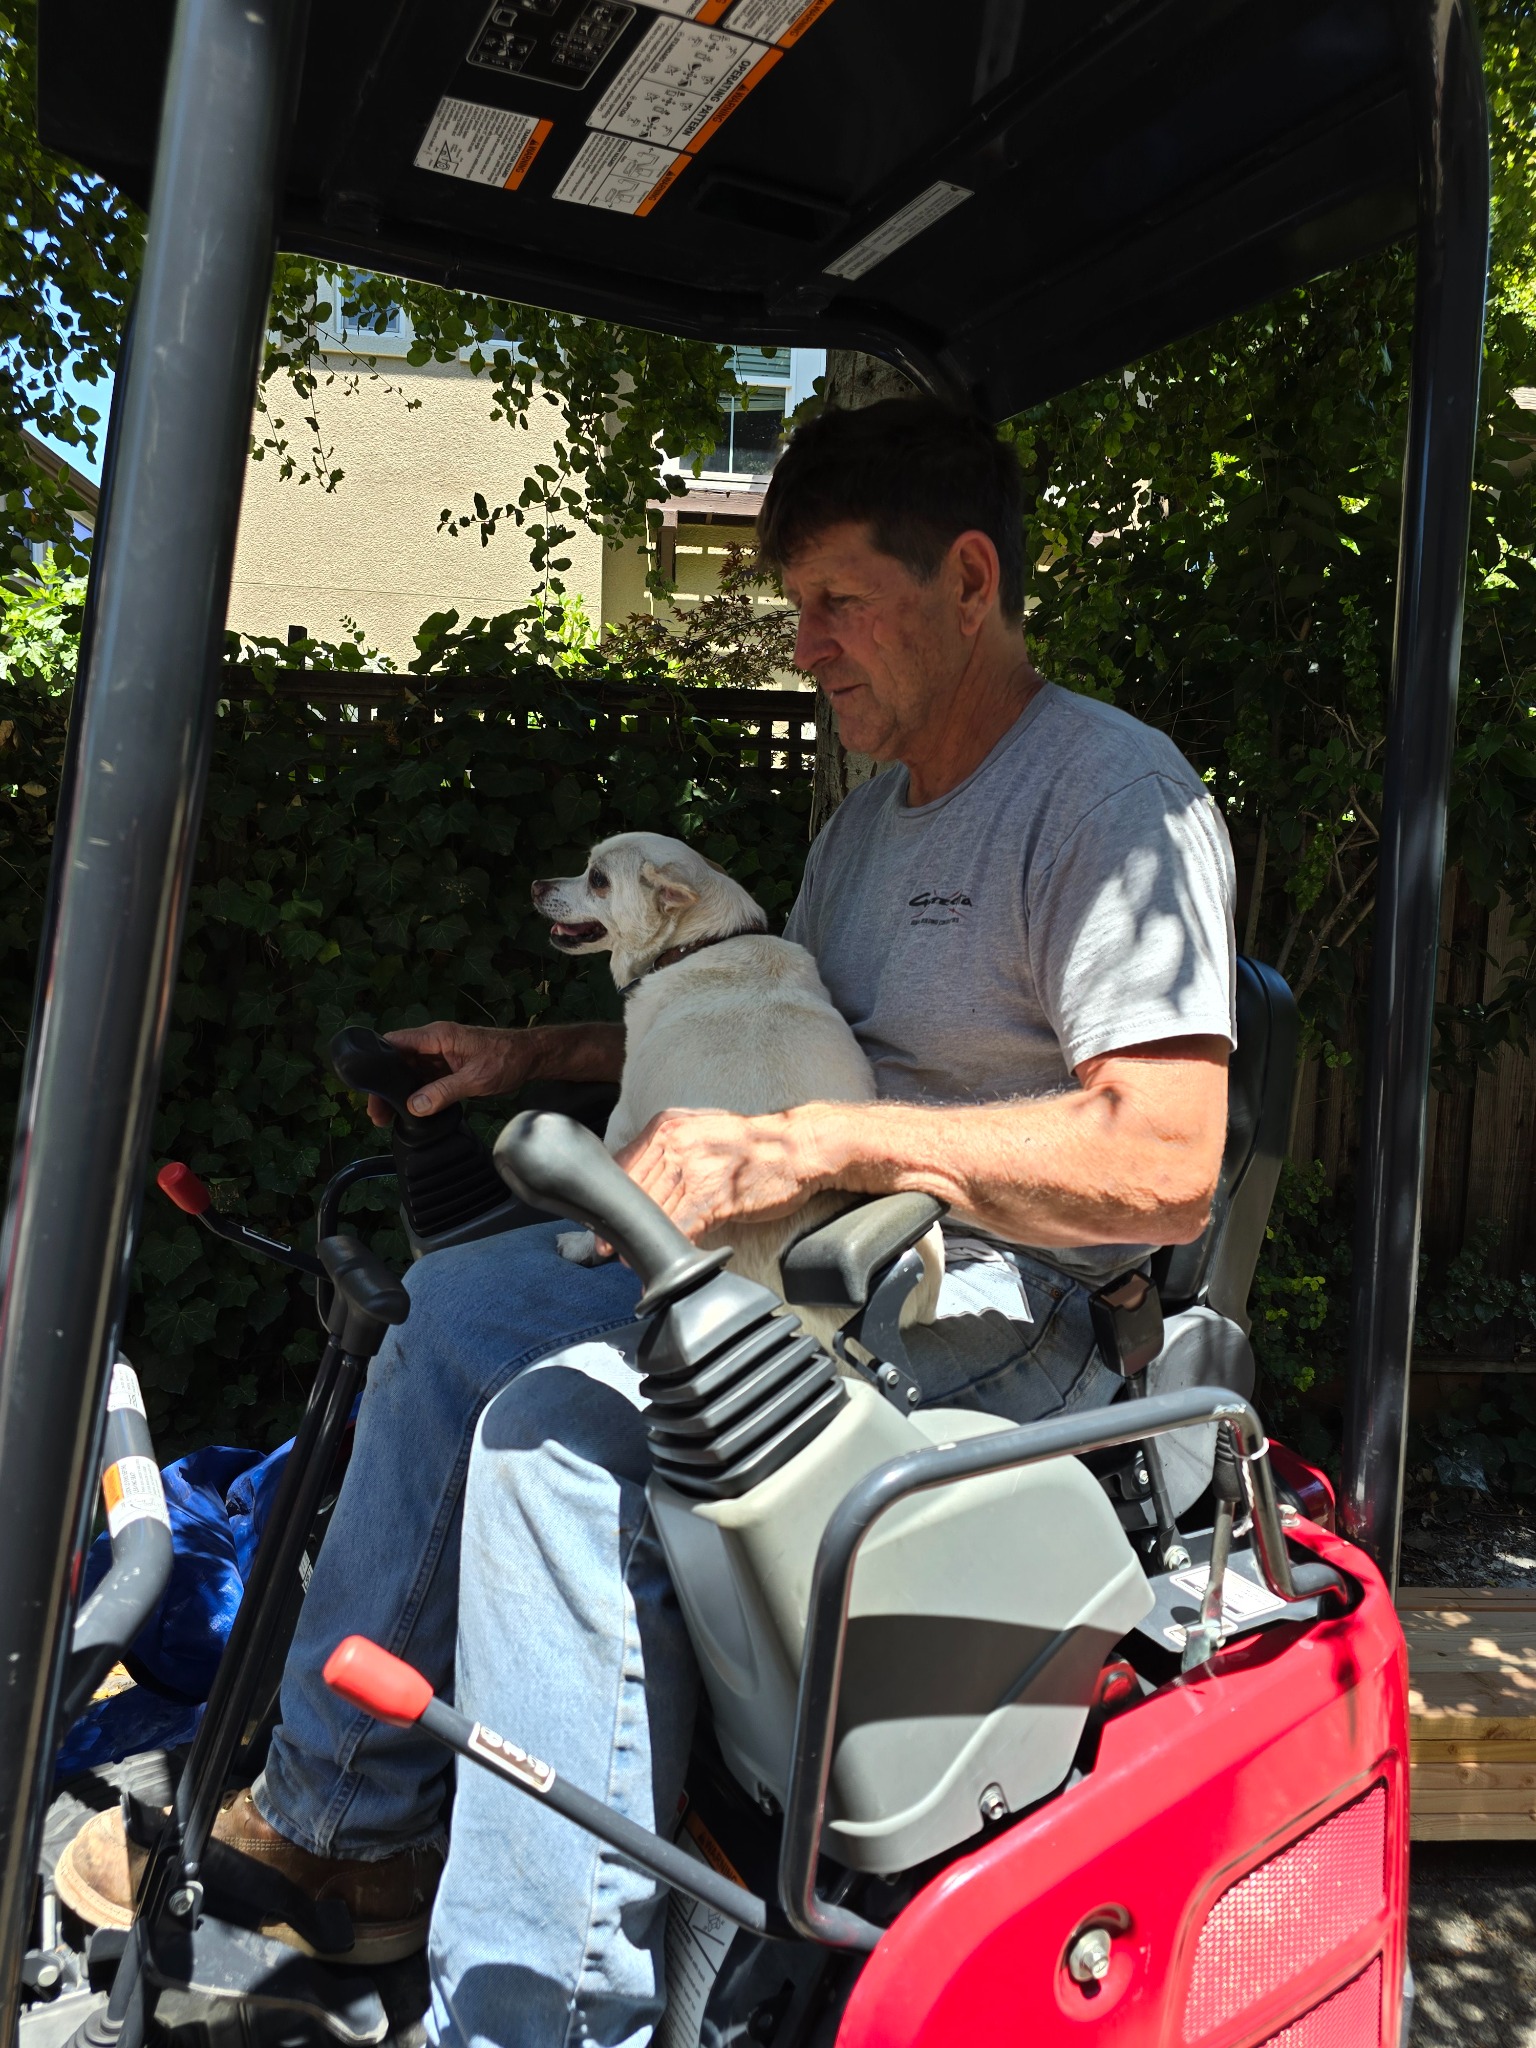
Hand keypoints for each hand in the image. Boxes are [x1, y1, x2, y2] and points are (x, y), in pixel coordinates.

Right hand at [364, 1021, 532, 1125]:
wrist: (531, 1057)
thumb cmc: (507, 1060)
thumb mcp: (476, 1079)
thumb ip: (444, 1092)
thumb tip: (415, 1106)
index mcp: (438, 1036)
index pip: (395, 1042)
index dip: (376, 1061)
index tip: (366, 1085)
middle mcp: (435, 1041)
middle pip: (398, 1060)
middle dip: (385, 1085)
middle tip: (376, 1112)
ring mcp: (440, 1053)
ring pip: (409, 1071)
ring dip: (398, 1091)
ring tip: (386, 1116)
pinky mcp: (447, 1065)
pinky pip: (424, 1077)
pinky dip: (415, 1092)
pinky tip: (408, 1110)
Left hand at [611, 1107, 825, 1243]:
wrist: (801, 1148)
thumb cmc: (755, 1148)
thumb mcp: (703, 1135)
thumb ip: (671, 1152)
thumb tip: (644, 1184)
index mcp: (668, 1126)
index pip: (623, 1165)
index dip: (611, 1199)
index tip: (601, 1222)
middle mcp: (676, 1142)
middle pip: (633, 1191)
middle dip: (619, 1224)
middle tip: (607, 1248)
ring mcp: (694, 1167)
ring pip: (653, 1211)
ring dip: (640, 1240)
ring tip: (630, 1260)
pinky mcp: (714, 1194)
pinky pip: (681, 1226)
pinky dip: (670, 1247)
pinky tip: (666, 1261)